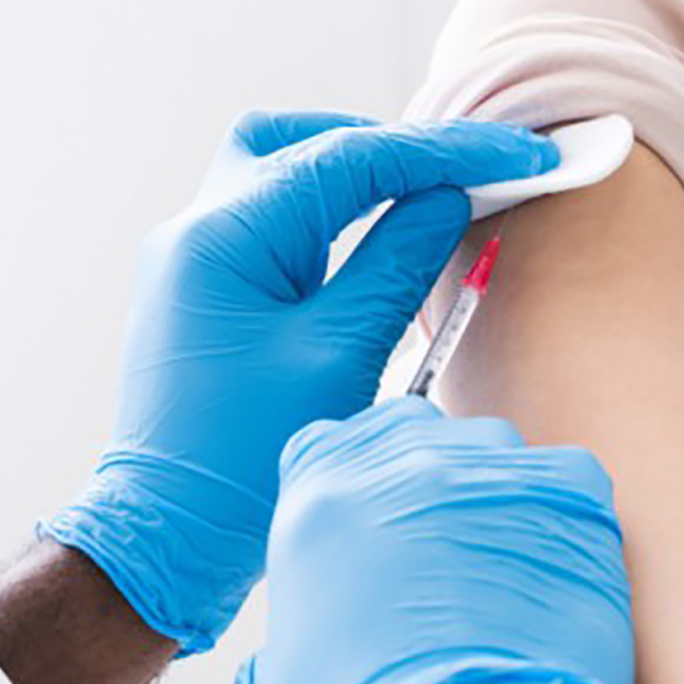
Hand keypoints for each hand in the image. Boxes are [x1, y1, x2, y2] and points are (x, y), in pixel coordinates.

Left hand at [37, 111, 556, 652]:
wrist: (165, 540)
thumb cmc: (240, 463)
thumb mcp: (338, 360)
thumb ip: (397, 268)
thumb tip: (446, 200)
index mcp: (222, 236)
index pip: (351, 157)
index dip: (445, 150)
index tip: (518, 154)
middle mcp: (197, 231)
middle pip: (309, 143)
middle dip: (398, 150)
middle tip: (475, 170)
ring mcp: (195, 260)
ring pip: (285, 172)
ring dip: (360, 178)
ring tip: (433, 200)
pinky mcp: (207, 292)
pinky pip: (276, 223)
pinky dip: (334, 219)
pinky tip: (382, 241)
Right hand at [233, 397, 650, 683]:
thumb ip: (274, 661)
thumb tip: (268, 673)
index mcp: (320, 503)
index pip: (325, 446)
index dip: (349, 484)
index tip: (368, 523)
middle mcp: (403, 468)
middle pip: (410, 434)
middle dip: (419, 480)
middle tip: (437, 549)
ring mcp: (490, 472)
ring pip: (490, 448)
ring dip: (492, 492)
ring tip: (502, 563)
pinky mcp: (570, 493)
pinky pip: (568, 474)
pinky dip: (565, 510)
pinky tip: (555, 565)